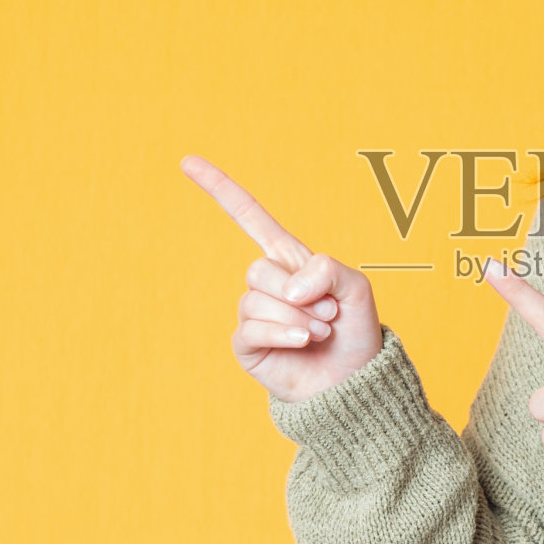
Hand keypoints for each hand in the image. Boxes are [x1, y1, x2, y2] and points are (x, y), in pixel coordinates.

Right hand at [181, 154, 384, 402]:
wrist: (353, 381)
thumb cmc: (355, 331)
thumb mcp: (357, 287)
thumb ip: (328, 270)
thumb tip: (289, 286)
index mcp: (289, 259)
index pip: (249, 217)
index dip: (220, 189)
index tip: (187, 161)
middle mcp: (267, 283)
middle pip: (259, 269)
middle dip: (300, 292)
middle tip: (328, 312)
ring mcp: (254, 313)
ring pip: (258, 300)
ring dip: (298, 317)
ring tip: (321, 332)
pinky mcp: (247, 345)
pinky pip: (252, 328)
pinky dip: (284, 333)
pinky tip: (303, 342)